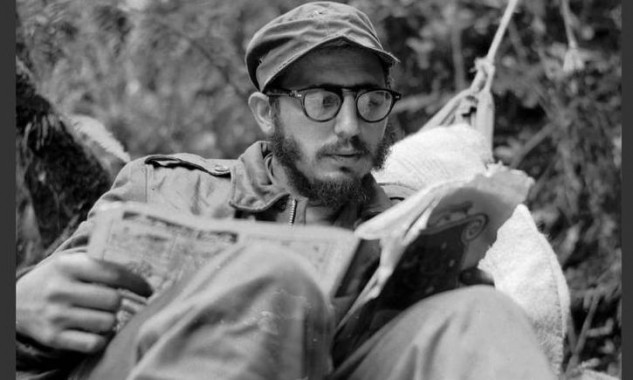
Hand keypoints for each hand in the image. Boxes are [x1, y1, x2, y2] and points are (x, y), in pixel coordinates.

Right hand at [16, 252, 152, 353]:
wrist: (16, 302)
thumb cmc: (56, 280)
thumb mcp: (70, 263)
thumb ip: (98, 259)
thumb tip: (138, 255)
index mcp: (67, 266)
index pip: (112, 273)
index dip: (136, 282)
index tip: (147, 289)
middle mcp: (60, 290)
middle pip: (112, 300)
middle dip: (120, 302)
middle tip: (118, 302)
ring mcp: (56, 316)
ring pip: (107, 323)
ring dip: (112, 320)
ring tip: (105, 315)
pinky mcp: (54, 338)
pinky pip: (93, 344)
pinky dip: (102, 339)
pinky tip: (99, 331)